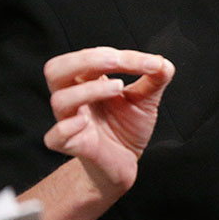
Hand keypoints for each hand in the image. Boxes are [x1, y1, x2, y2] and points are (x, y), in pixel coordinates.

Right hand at [42, 48, 174, 195]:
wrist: (124, 163)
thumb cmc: (127, 127)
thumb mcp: (146, 99)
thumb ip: (155, 79)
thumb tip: (163, 63)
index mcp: (88, 81)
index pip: (94, 57)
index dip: (124, 56)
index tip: (152, 64)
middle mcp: (75, 98)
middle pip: (57, 70)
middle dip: (85, 59)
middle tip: (116, 60)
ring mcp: (71, 121)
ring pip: (60, 100)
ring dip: (88, 90)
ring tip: (118, 87)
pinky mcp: (73, 146)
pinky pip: (55, 137)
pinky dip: (65, 128)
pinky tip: (83, 122)